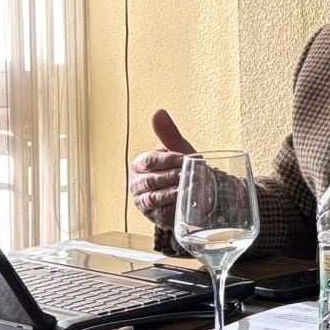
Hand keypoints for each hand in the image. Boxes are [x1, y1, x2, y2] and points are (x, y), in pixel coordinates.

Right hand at [127, 109, 194, 228]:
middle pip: (152, 181)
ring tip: (190, 188)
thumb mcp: (178, 150)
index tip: (185, 158)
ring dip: (174, 193)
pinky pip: (161, 213)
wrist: (191, 190)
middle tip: (190, 175)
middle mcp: (137, 184)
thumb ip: (168, 133)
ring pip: (155, 198)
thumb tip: (158, 112)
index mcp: (139, 165)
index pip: (149, 161)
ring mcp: (143, 202)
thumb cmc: (182, 167)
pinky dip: (175, 208)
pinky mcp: (153, 217)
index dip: (167, 160)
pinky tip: (186, 203)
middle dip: (172, 177)